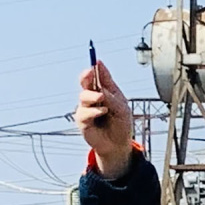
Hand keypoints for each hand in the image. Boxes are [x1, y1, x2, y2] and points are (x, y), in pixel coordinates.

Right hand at [76, 62, 134, 180]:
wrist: (118, 145)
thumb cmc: (121, 124)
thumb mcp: (122, 108)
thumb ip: (111, 96)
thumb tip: (101, 86)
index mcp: (104, 91)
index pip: (98, 76)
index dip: (95, 67)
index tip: (96, 60)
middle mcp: (93, 97)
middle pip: (85, 81)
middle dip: (86, 75)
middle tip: (90, 72)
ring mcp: (86, 108)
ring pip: (84, 96)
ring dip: (93, 96)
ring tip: (102, 100)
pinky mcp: (82, 120)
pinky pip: (84, 111)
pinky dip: (94, 110)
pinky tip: (102, 112)